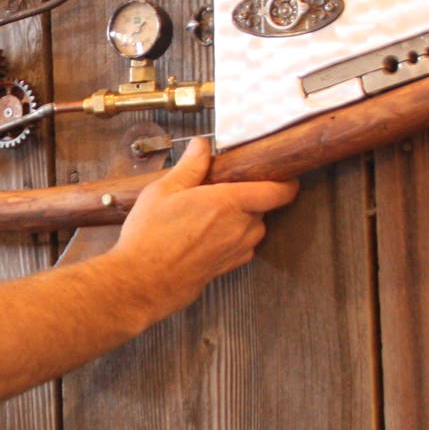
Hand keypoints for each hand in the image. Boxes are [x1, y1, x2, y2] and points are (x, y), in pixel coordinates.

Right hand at [110, 138, 296, 315]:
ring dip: (242, 217)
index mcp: (228, 203)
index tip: (283, 174)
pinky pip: (242, 246)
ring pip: (254, 227)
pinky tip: (206, 233)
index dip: (286, 182)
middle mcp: (239, 228)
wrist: (141, 282)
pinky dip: (233, 236)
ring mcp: (236, 250)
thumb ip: (189, 167)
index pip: (277, 192)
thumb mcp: (163, 191)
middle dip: (251, 195)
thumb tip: (202, 146)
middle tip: (226, 187)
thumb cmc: (150, 238)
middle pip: (263, 207)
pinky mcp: (227, 267)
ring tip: (213, 212)